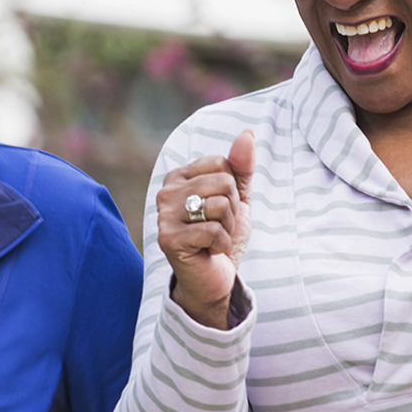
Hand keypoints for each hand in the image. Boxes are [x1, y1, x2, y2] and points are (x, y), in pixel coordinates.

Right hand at [157, 130, 254, 329]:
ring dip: (227, 228)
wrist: (214, 277)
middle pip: (223, 182)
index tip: (220, 209)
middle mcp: (166, 192)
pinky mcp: (168, 239)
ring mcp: (164, 215)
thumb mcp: (237, 198)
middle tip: (218, 227)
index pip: (222, 163)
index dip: (232, 189)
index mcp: (179, 176)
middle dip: (232, 209)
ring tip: (213, 239)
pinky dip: (222, 245)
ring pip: (219, 205)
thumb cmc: (222, 235)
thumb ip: (241, 166)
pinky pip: (213, 231)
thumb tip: (247, 133)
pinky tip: (210, 252)